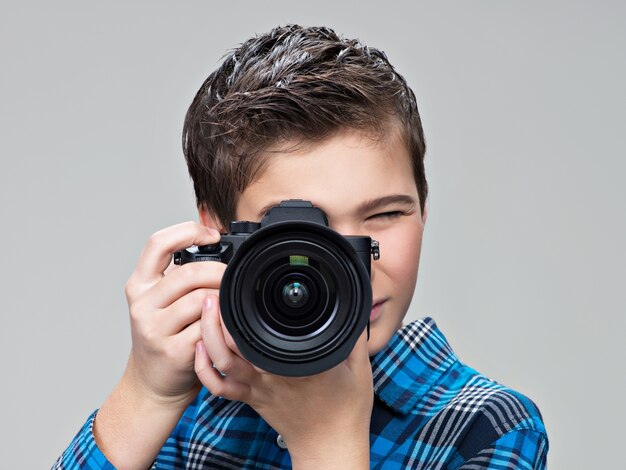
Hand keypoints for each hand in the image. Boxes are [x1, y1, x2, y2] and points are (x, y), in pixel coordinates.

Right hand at [123, 221, 225, 405]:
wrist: (151, 384)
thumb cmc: (164, 336)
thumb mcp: (161, 301)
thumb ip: (178, 275)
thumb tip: (213, 237)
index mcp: (139, 284)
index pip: (158, 243)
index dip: (188, 232)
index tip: (211, 235)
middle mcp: (142, 304)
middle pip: (189, 273)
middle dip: (220, 271)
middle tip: (232, 278)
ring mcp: (155, 329)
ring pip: (201, 300)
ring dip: (223, 299)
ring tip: (229, 304)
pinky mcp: (172, 351)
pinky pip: (208, 329)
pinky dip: (223, 324)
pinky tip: (226, 325)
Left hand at [194, 295, 372, 467]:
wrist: (331, 446)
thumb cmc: (345, 410)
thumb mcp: (359, 367)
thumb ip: (354, 335)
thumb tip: (354, 308)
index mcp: (299, 362)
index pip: (268, 330)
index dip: (249, 307)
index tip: (245, 287)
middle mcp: (273, 373)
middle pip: (235, 341)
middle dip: (220, 315)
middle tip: (215, 292)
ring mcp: (258, 388)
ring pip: (222, 360)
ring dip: (208, 335)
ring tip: (207, 310)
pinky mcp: (251, 399)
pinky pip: (219, 387)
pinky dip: (204, 369)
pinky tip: (200, 348)